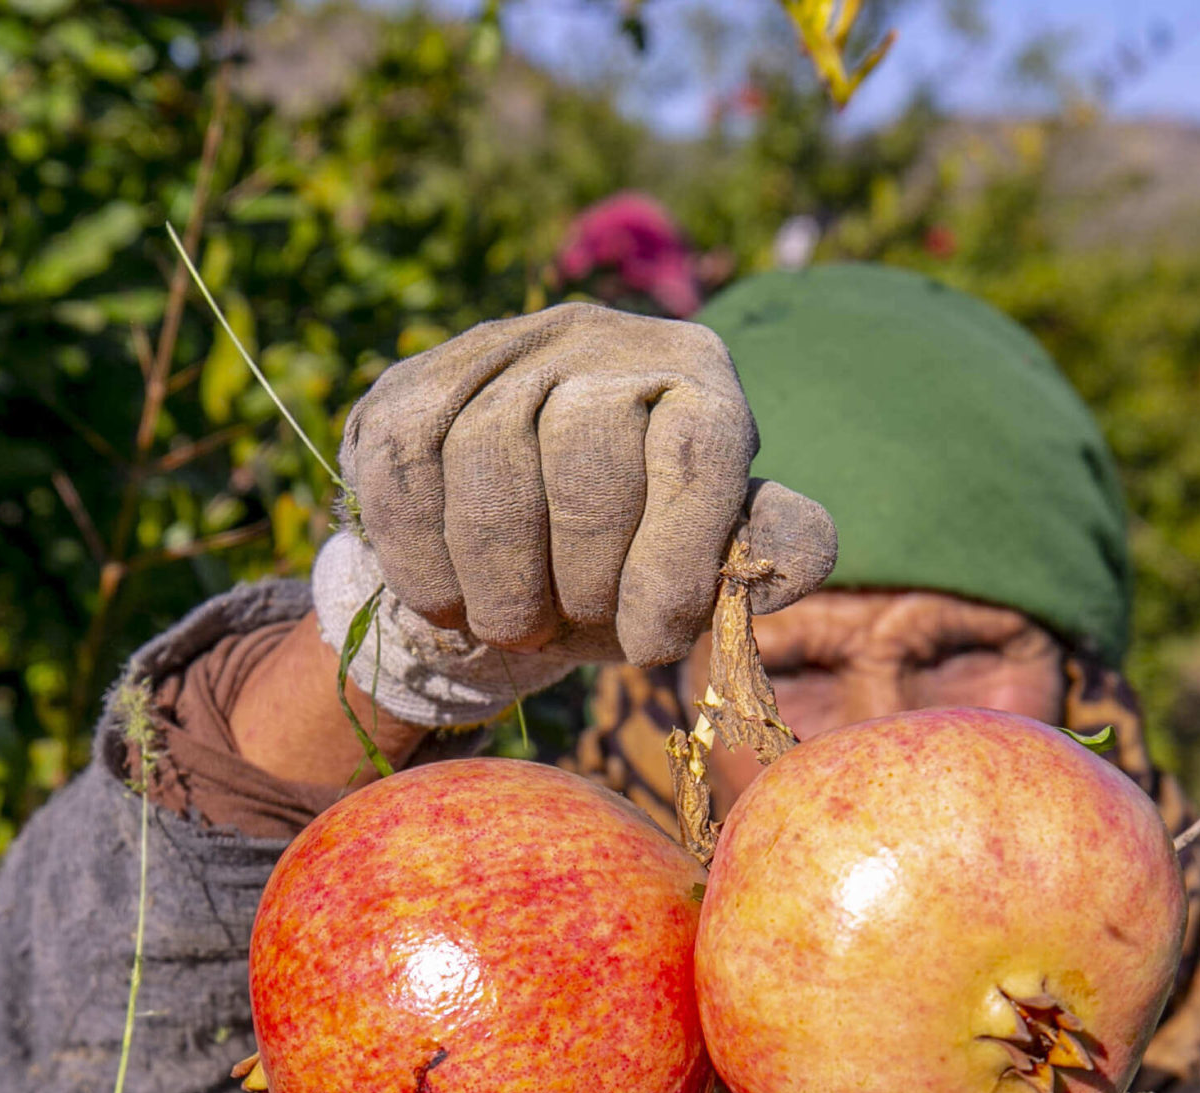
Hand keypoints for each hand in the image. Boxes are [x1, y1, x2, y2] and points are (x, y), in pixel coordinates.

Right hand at [338, 302, 837, 667]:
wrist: (512, 546)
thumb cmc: (633, 556)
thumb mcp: (705, 559)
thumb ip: (762, 548)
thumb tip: (793, 555)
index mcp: (697, 376)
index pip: (696, 451)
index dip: (675, 560)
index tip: (655, 646)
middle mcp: (603, 340)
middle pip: (586, 450)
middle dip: (578, 572)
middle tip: (566, 631)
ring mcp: (501, 349)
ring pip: (487, 453)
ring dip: (497, 572)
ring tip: (510, 625)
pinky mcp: (412, 380)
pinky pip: (405, 462)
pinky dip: (420, 552)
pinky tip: (445, 600)